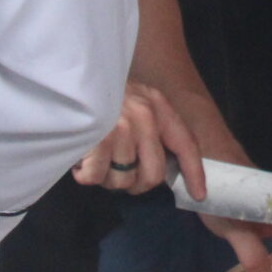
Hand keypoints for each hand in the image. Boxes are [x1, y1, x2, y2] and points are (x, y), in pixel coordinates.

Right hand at [74, 80, 202, 196]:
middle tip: (121, 173)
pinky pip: (96, 177)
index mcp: (158, 106)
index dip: (194, 172)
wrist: (72, 77)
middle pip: (153, 174)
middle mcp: (144, 116)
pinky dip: (87, 175)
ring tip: (98, 160)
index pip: (185, 144)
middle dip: (137, 184)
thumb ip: (152, 129)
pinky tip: (82, 161)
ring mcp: (121, 127)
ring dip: (108, 178)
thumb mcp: (136, 101)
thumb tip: (160, 171)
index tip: (199, 194)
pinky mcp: (97, 138)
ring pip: (123, 180)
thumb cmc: (104, 95)